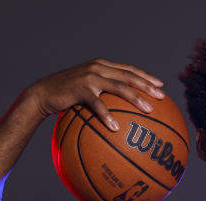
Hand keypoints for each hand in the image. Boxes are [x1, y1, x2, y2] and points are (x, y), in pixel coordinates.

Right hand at [25, 58, 164, 129]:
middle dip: (147, 86)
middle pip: (129, 76)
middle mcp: (98, 67)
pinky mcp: (80, 89)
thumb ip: (103, 92)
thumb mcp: (87, 90)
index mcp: (102, 66)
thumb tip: (121, 110)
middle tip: (161, 98)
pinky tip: (116, 128)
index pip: (128, 69)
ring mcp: (90, 77)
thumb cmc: (67, 96)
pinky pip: (98, 104)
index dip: (145, 76)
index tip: (160, 86)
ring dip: (135, 99)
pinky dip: (107, 116)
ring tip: (148, 111)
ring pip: (119, 87)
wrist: (43, 94)